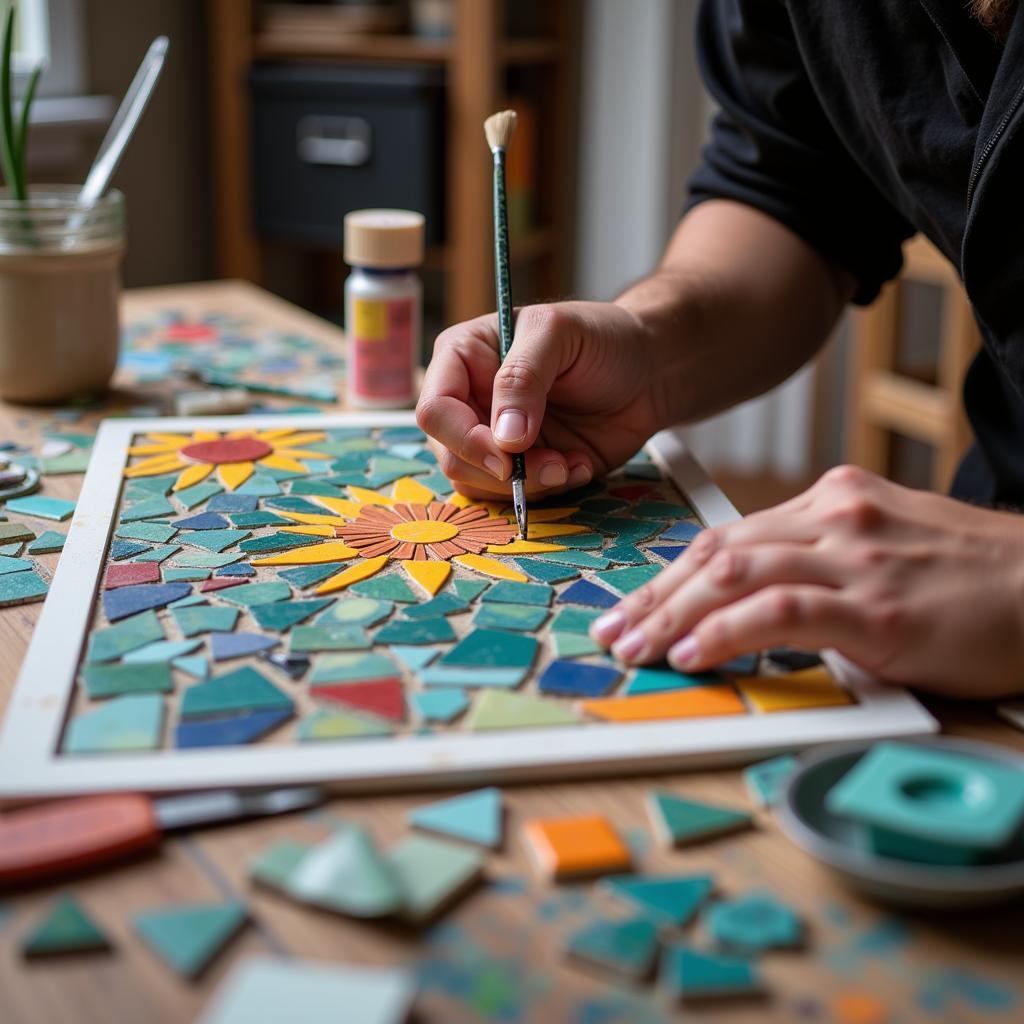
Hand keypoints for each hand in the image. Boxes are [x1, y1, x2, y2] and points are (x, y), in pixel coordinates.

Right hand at [416, 302, 666, 499]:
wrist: (650, 370)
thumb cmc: (603, 337)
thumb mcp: (560, 334)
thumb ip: (524, 376)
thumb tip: (504, 437)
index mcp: (464, 358)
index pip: (435, 409)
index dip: (464, 438)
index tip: (508, 454)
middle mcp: (471, 401)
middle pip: (450, 455)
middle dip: (500, 471)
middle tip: (551, 464)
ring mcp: (496, 438)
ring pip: (478, 484)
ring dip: (527, 485)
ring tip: (569, 463)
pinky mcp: (525, 467)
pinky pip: (516, 497)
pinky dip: (550, 491)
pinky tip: (579, 465)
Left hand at [589, 465, 1023, 697]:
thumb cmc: (973, 580)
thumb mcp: (886, 550)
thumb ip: (820, 566)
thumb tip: (751, 606)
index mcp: (832, 502)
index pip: (727, 536)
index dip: (669, 576)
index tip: (633, 606)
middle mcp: (835, 517)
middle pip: (716, 551)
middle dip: (654, 596)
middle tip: (614, 632)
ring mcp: (855, 557)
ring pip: (734, 574)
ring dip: (672, 615)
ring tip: (636, 649)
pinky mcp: (877, 606)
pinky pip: (779, 610)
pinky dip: (726, 632)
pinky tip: (692, 653)